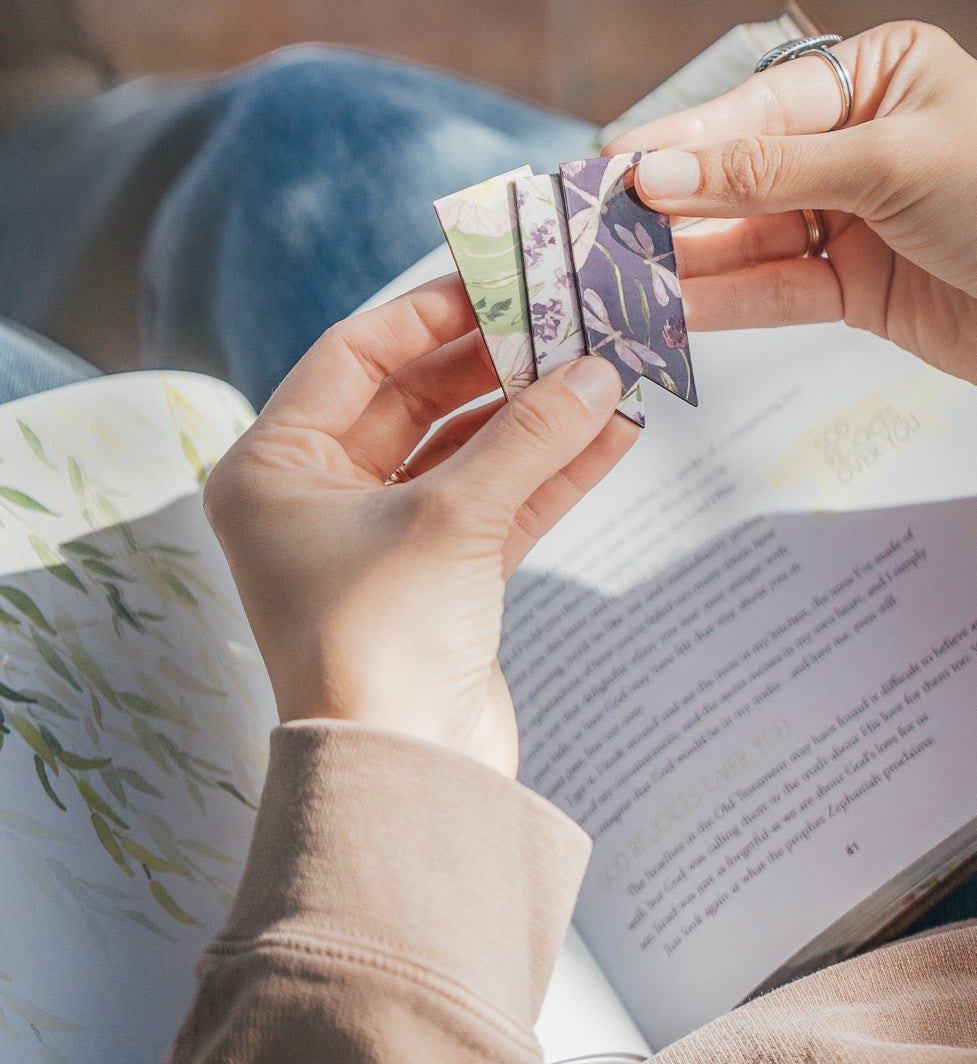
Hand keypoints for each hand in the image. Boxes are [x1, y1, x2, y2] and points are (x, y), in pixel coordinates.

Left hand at [204, 278, 632, 776]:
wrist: (403, 786)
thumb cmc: (382, 645)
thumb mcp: (452, 519)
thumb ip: (528, 436)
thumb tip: (597, 370)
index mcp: (275, 469)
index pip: (355, 355)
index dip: (432, 312)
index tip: (503, 277)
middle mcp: (319, 496)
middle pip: (418, 397)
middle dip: (500, 362)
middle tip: (571, 317)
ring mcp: (383, 537)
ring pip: (468, 449)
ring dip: (538, 414)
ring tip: (608, 366)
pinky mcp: (440, 578)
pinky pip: (500, 502)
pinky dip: (553, 471)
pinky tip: (614, 431)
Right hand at [611, 22, 976, 401]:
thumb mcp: (895, 167)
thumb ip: (772, 174)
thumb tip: (659, 171)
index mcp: (881, 73)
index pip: (759, 105)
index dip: (685, 140)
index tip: (613, 167)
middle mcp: (860, 137)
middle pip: (742, 168)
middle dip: (671, 201)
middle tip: (591, 225)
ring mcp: (855, 214)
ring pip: (748, 232)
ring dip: (684, 255)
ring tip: (611, 273)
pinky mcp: (857, 285)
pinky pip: (774, 285)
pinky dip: (723, 298)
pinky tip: (666, 307)